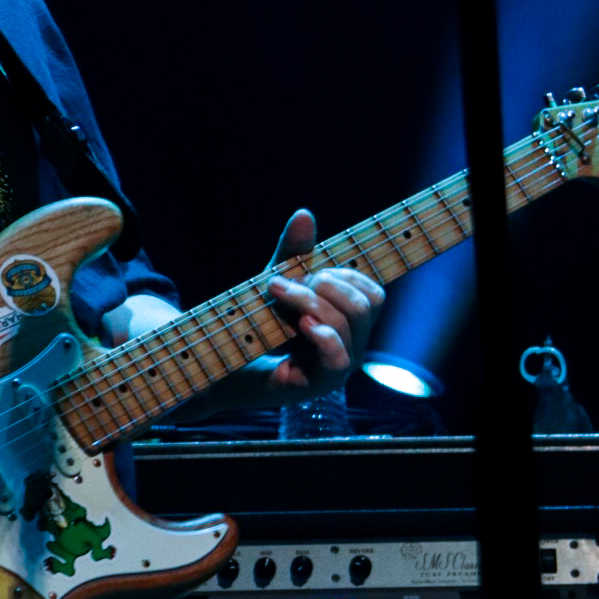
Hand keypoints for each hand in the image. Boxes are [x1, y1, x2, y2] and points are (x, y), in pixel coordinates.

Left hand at [261, 208, 383, 398]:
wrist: (224, 362)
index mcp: (350, 323)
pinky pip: (337, 356)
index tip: (311, 272)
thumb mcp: (278, 280)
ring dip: (308, 299)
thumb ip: (294, 252)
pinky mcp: (317, 384)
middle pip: (367, 305)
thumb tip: (304, 214)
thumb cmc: (257, 322)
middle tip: (290, 283)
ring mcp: (337, 367)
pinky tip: (299, 323)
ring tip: (277, 292)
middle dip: (327, 284)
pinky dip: (320, 332)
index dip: (346, 275)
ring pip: (348, 323)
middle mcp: (351, 346)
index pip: (374, 294)